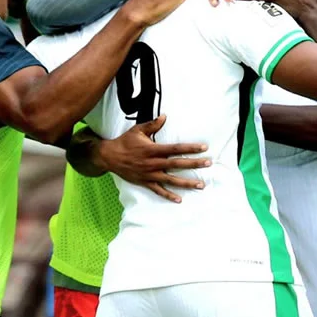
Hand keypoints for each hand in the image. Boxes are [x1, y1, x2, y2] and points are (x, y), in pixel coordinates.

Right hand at [97, 115, 211, 202]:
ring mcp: (149, 174)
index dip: (190, 148)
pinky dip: (168, 195)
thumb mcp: (137, 130)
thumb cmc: (124, 142)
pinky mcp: (145, 182)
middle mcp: (153, 163)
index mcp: (152, 149)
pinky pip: (158, 191)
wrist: (108, 157)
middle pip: (177, 164)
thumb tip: (165, 116)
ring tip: (201, 185)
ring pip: (171, 180)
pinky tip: (179, 199)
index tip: (204, 148)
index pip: (175, 148)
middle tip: (208, 164)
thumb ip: (152, 124)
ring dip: (187, 183)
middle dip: (194, 164)